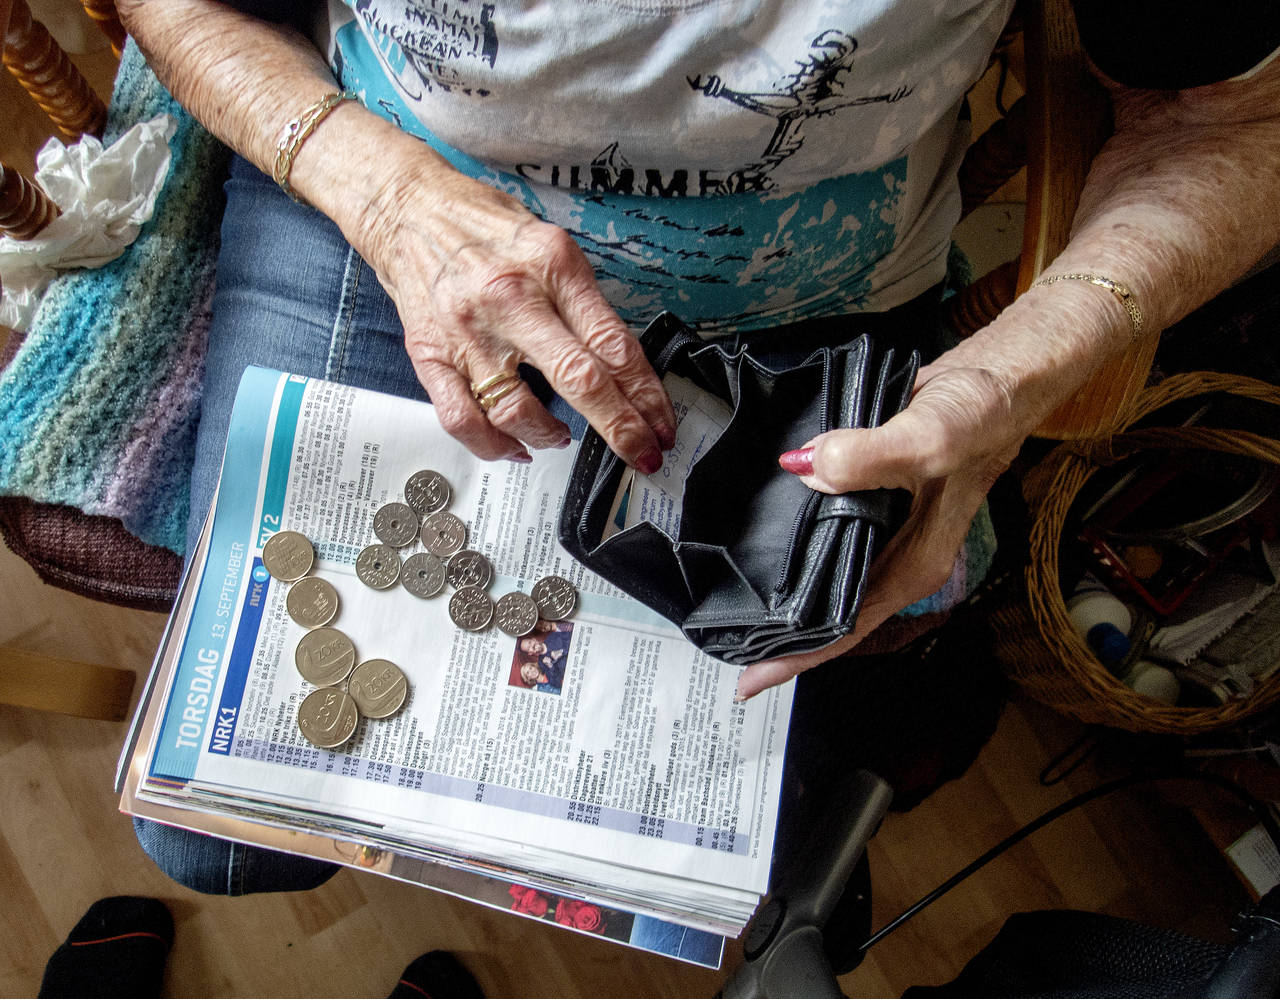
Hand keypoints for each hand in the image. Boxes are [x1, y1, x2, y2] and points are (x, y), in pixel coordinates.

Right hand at [361, 157, 676, 466]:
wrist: (407, 208)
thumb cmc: (484, 225)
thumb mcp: (552, 244)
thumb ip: (583, 301)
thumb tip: (621, 362)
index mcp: (552, 266)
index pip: (613, 343)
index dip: (646, 393)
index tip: (661, 423)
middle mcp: (511, 300)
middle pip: (579, 380)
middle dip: (621, 428)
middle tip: (642, 455)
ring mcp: (468, 332)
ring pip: (518, 411)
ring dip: (552, 437)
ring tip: (564, 438)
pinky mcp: (432, 355)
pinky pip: (464, 419)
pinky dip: (495, 445)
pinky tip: (517, 445)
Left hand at [735, 360, 1025, 698]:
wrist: (1002, 374)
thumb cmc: (984, 414)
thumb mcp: (933, 438)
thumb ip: (872, 457)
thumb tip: (808, 471)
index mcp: (914, 565)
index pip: (847, 626)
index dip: (799, 655)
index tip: (750, 679)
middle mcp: (897, 554)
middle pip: (830, 609)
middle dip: (781, 631)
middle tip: (722, 640)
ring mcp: (883, 526)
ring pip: (823, 570)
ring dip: (782, 586)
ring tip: (729, 600)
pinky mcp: (870, 494)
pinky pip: (823, 525)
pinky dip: (793, 534)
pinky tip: (759, 532)